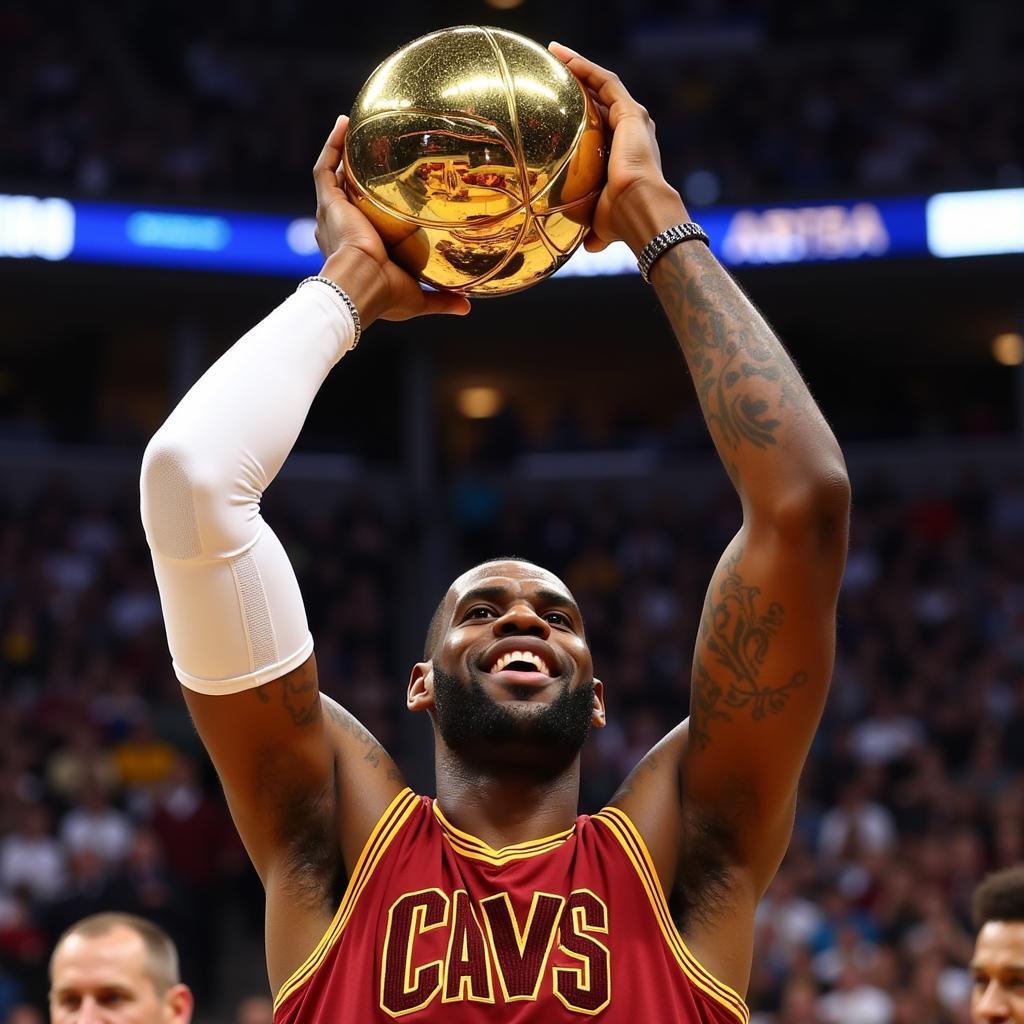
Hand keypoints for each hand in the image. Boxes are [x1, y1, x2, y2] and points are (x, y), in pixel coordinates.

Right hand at [312, 115, 470, 324]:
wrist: (362, 285)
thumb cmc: (385, 296)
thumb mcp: (418, 298)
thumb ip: (442, 300)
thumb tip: (467, 307)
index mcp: (356, 249)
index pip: (362, 221)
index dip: (370, 206)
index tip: (389, 194)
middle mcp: (339, 230)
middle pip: (346, 194)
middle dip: (355, 175)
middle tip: (374, 155)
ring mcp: (332, 214)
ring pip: (334, 176)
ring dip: (342, 152)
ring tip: (354, 128)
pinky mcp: (329, 203)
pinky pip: (325, 168)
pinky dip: (332, 146)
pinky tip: (345, 124)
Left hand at [548, 43, 687, 254]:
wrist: (639, 210)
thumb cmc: (622, 221)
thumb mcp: (602, 223)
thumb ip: (595, 230)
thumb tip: (587, 248)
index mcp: (627, 153)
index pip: (602, 124)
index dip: (583, 112)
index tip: (561, 105)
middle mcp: (632, 132)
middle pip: (602, 98)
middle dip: (580, 82)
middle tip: (553, 70)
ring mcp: (633, 119)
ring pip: (603, 84)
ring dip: (579, 67)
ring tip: (555, 54)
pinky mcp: (630, 112)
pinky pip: (604, 81)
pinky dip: (584, 67)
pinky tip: (564, 58)